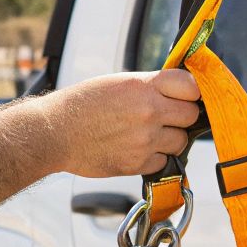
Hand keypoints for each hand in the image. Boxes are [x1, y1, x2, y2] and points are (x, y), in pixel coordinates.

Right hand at [43, 70, 201, 177]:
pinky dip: (154, 158)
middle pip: (191, 115)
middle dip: (181, 116)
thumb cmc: (81, 105)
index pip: (192, 86)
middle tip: (167, 117)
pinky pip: (163, 161)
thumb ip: (149, 86)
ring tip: (148, 134)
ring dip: (170, 139)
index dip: (191, 92)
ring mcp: (145, 140)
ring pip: (180, 141)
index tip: (185, 95)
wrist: (55, 133)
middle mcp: (148, 111)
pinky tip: (136, 149)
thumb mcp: (117, 83)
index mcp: (143, 86)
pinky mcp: (137, 163)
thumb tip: (176, 93)